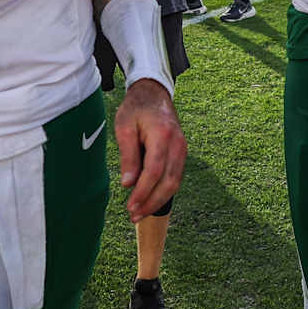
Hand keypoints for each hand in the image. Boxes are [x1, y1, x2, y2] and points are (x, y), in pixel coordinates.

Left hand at [114, 78, 186, 220]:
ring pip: (175, 182)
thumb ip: (128, 156)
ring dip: (158, 200)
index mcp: (163, 135)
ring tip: (140, 212)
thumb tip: (128, 184)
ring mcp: (182, 149)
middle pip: (169, 182)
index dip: (143, 192)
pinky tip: (149, 199)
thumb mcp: (124, 127)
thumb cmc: (136, 108)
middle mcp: (177, 144)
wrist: (154, 93)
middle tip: (134, 216)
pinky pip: (175, 176)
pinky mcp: (181, 153)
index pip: (154, 171)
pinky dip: (164, 191)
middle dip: (151, 203)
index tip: (130, 207)